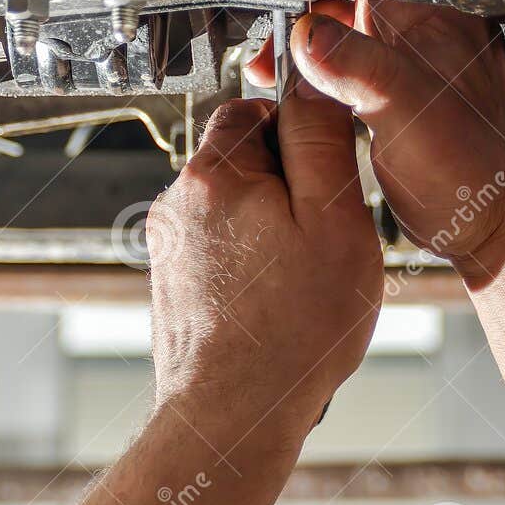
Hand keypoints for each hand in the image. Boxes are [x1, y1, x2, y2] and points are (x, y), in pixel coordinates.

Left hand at [147, 95, 383, 436]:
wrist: (230, 419)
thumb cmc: (291, 334)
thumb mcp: (335, 223)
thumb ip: (320, 144)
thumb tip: (313, 85)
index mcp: (215, 174)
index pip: (255, 107)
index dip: (301, 131)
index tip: (327, 172)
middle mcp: (179, 202)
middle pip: (243, 157)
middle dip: (288, 184)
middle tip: (323, 234)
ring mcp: (169, 244)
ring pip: (235, 205)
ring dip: (272, 226)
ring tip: (302, 278)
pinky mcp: (171, 282)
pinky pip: (221, 247)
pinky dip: (252, 263)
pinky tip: (277, 302)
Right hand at [247, 0, 504, 282]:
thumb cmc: (479, 181)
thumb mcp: (408, 114)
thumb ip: (359, 66)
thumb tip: (308, 34)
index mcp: (439, 26)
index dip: (309, 15)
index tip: (278, 48)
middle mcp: (436, 44)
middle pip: (351, 21)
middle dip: (306, 45)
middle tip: (272, 74)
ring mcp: (428, 77)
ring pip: (355, 56)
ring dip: (318, 72)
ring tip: (290, 96)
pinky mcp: (419, 110)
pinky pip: (366, 86)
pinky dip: (337, 96)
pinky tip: (322, 117)